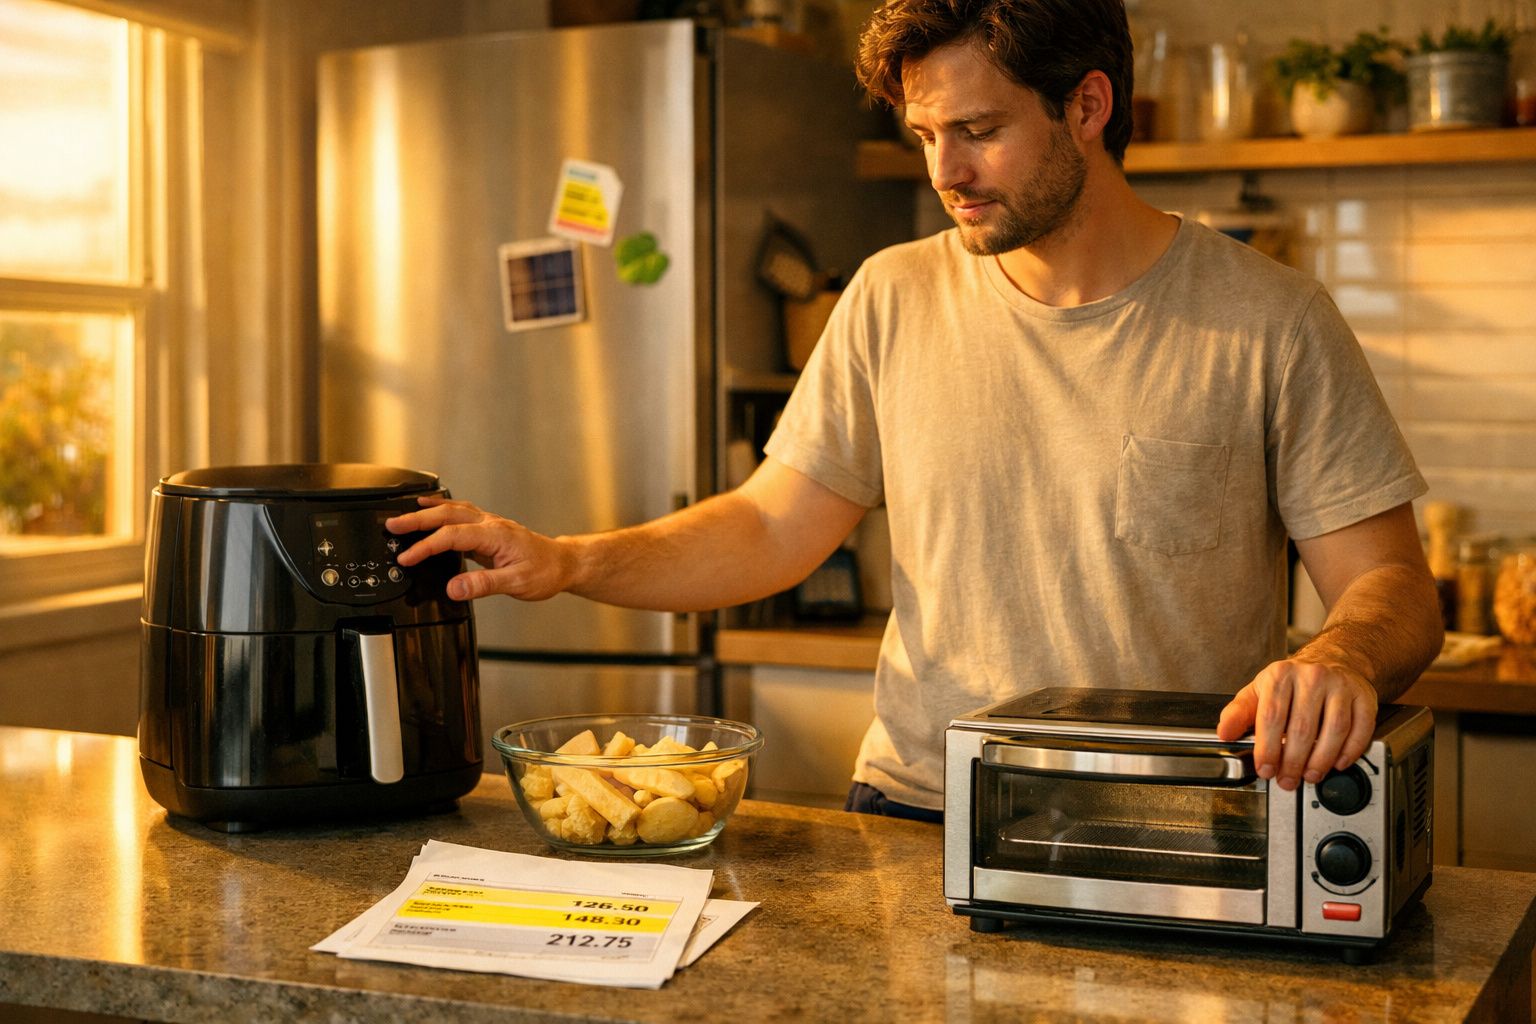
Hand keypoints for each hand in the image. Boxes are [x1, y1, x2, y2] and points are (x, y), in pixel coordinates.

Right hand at [385, 497, 573, 601]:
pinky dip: (442, 512)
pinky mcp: (489, 530)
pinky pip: (460, 516)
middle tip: (391, 524)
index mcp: (495, 535)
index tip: (406, 557)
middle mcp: (491, 524)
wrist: (563, 564)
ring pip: (453, 510)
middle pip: (448, 514)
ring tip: (404, 513)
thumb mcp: (516, 583)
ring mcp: (490, 525)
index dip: (426, 546)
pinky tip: (432, 513)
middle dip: (417, 519)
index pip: (452, 536)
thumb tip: (454, 588)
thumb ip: (484, 584)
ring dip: (427, 511)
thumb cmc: (545, 572)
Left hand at [1215, 658, 1377, 790]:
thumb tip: (1225, 732)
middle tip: (1288, 780)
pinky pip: (1360, 728)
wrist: (1330, 660)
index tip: (1266, 769)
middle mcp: (1312, 677)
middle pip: (1303, 728)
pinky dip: (1350, 750)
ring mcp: (1340, 685)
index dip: (1268, 748)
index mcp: (1280, 675)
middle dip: (1294, 761)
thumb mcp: (1258, 691)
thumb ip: (1238, 713)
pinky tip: (1338, 762)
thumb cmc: (1291, 683)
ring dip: (1322, 760)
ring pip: (1334, 729)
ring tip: (1311, 776)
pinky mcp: (1363, 696)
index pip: (1272, 716)